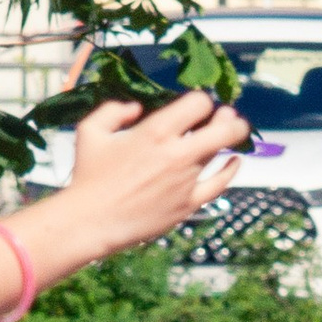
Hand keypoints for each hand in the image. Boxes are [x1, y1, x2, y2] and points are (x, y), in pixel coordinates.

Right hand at [62, 88, 247, 249]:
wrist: (91, 220)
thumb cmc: (88, 175)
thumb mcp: (90, 130)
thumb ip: (114, 110)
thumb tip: (137, 108)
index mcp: (155, 131)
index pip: (198, 104)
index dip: (201, 101)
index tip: (197, 106)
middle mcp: (176, 153)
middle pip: (223, 127)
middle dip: (229, 117)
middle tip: (228, 115)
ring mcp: (186, 179)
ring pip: (221, 151)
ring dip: (230, 138)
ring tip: (233, 132)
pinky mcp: (188, 203)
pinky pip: (219, 183)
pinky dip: (230, 169)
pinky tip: (234, 161)